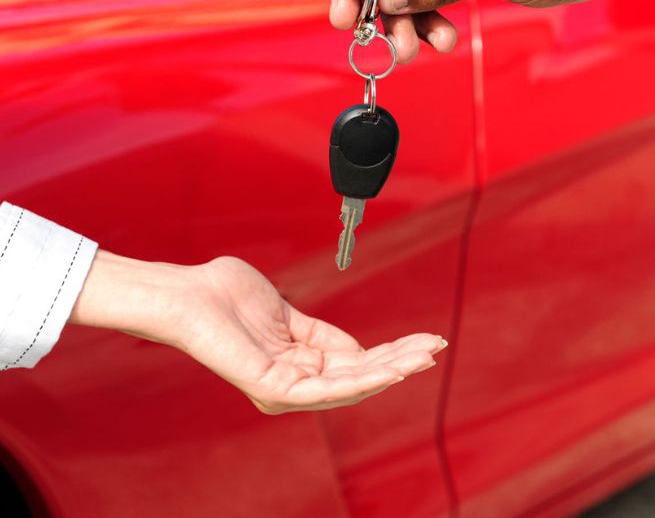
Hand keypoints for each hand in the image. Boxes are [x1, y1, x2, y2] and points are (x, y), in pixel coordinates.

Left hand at [71, 252, 445, 413]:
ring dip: (393, 370)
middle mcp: (291, 385)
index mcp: (294, 367)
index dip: (392, 353)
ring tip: (425, 357)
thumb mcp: (288, 313)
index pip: (354, 365)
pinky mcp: (274, 390)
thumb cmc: (225, 294)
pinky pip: (328, 389)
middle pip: (358, 377)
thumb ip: (322, 336)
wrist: (188, 294)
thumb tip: (360, 351)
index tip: (425, 340)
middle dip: (401, 361)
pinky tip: (392, 367)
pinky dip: (364, 379)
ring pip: (350, 386)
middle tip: (436, 346)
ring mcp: (282, 390)